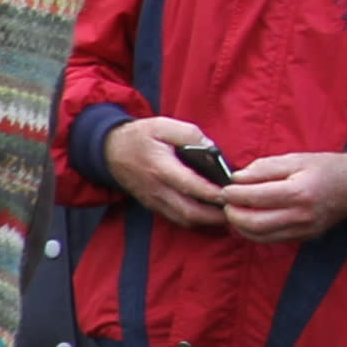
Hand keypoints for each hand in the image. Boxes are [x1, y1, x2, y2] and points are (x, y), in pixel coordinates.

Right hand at [98, 114, 233, 232]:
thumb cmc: (140, 136)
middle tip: (236, 209)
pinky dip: (195, 220)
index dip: (212, 193)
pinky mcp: (153, 205)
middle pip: (189, 212)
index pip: (190, 186)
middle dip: (215, 216)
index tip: (232, 193)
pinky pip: (177, 219)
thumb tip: (211, 148)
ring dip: (207, 221)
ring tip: (227, 214)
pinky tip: (209, 213)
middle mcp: (157, 189)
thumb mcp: (163, 125)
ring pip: (184, 220)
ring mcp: (154, 200)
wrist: (110, 151)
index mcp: (160, 167)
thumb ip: (189, 134)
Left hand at [219, 150, 346, 244]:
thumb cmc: (325, 168)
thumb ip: (264, 168)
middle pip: (255, 223)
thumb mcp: (295, 159)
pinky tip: (249, 222)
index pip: (256, 197)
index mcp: (298, 191)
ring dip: (241, 227)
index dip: (235, 194)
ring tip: (234, 212)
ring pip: (260, 236)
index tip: (225, 189)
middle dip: (233, 214)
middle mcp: (300, 215)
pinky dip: (255, 233)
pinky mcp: (303, 237)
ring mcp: (302, 229)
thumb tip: (237, 178)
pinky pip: (272, 240)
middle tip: (225, 203)